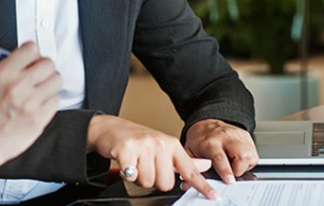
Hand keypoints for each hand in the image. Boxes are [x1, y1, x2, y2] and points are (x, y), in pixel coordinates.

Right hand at [0, 42, 60, 166]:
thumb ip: (11, 67)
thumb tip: (32, 58)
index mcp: (3, 73)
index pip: (31, 48)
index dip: (34, 55)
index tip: (33, 61)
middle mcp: (18, 85)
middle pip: (48, 63)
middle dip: (44, 69)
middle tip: (39, 78)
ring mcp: (30, 102)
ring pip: (56, 80)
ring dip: (50, 85)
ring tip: (38, 94)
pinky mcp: (39, 118)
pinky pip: (56, 101)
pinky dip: (49, 103)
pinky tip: (37, 107)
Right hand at [87, 115, 218, 200]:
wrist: (109, 127)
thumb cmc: (137, 139)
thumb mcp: (164, 147)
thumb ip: (184, 160)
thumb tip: (205, 165)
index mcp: (171, 145)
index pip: (190, 169)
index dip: (202, 185)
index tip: (214, 196)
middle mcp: (160, 143)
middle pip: (165, 183)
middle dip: (153, 180)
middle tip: (145, 167)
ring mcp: (143, 145)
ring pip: (148, 182)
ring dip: (139, 178)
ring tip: (135, 163)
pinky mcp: (127, 149)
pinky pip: (131, 176)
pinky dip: (127, 174)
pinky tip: (125, 163)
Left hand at [185, 119, 257, 182]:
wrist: (205, 123)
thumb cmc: (199, 140)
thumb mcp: (190, 152)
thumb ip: (193, 167)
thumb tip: (191, 184)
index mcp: (210, 142)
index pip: (220, 157)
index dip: (226, 171)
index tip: (229, 181)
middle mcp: (226, 137)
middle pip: (242, 155)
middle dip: (240, 169)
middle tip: (232, 174)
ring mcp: (238, 136)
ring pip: (250, 155)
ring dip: (244, 166)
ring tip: (233, 165)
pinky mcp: (246, 136)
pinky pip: (253, 154)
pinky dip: (247, 162)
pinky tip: (237, 159)